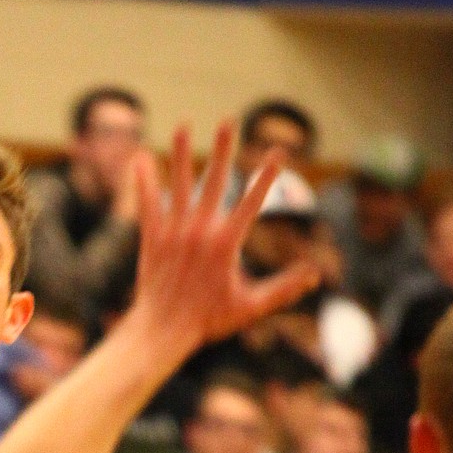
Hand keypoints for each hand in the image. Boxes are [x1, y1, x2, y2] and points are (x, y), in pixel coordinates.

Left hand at [131, 123, 319, 353]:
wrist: (163, 332)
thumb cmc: (208, 321)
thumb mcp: (250, 306)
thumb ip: (283, 288)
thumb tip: (313, 275)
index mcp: (227, 243)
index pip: (253, 201)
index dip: (268, 176)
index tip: (279, 151)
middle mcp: (201, 231)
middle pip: (215, 182)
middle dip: (223, 150)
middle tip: (229, 121)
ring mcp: (174, 233)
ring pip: (179, 185)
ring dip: (181, 154)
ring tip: (183, 124)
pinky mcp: (153, 238)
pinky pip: (147, 204)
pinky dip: (143, 181)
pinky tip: (139, 157)